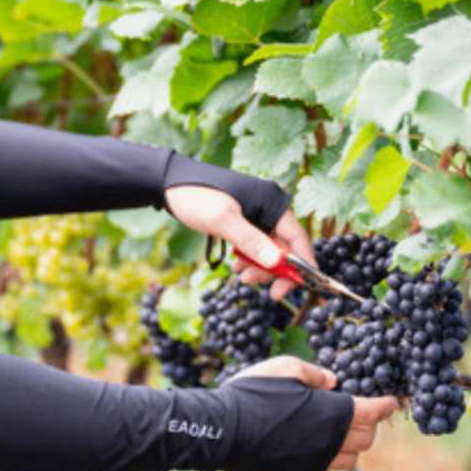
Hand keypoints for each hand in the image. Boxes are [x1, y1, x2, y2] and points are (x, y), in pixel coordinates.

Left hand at [164, 185, 313, 299]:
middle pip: (284, 247)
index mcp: (272, 202)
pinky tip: (236, 264)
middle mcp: (269, 207)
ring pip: (268, 248)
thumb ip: (250, 241)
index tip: (293, 287)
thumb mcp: (222, 220)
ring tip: (239, 274)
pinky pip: (254, 244)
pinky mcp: (243, 220)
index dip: (300, 265)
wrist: (169, 183)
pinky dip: (248, 257)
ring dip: (258, 265)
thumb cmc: (196, 196)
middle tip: (251, 282)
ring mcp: (256, 214)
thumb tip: (277, 262)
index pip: (298, 238)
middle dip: (272, 269)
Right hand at [228, 355, 398, 470]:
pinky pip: (328, 469)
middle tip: (358, 413)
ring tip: (336, 431)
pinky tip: (314, 444)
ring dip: (350, 444)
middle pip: (366, 438)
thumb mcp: (283, 367)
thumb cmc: (253, 393)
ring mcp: (318, 462)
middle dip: (367, 424)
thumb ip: (314, 373)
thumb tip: (333, 382)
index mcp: (335, 413)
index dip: (385, 404)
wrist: (223, 430)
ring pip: (351, 459)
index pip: (373, 412)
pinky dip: (329, 457)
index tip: (391, 400)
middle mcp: (333, 441)